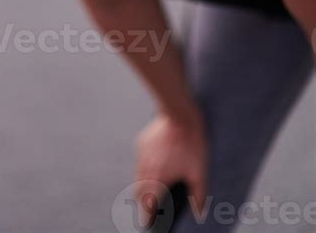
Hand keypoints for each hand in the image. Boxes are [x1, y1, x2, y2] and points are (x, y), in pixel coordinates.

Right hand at [133, 112, 208, 227]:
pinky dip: (146, 166)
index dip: (147, 216)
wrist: (180, 115)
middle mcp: (144, 169)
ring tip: (155, 186)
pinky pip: (140, 159)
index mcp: (157, 179)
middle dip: (143, 201)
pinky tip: (157, 162)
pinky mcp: (141, 142)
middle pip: (138, 192)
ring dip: (143, 184)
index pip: (147, 205)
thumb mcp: (199, 172)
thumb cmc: (192, 145)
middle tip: (152, 206)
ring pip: (137, 175)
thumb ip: (198, 196)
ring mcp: (141, 154)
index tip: (147, 224)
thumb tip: (199, 214)